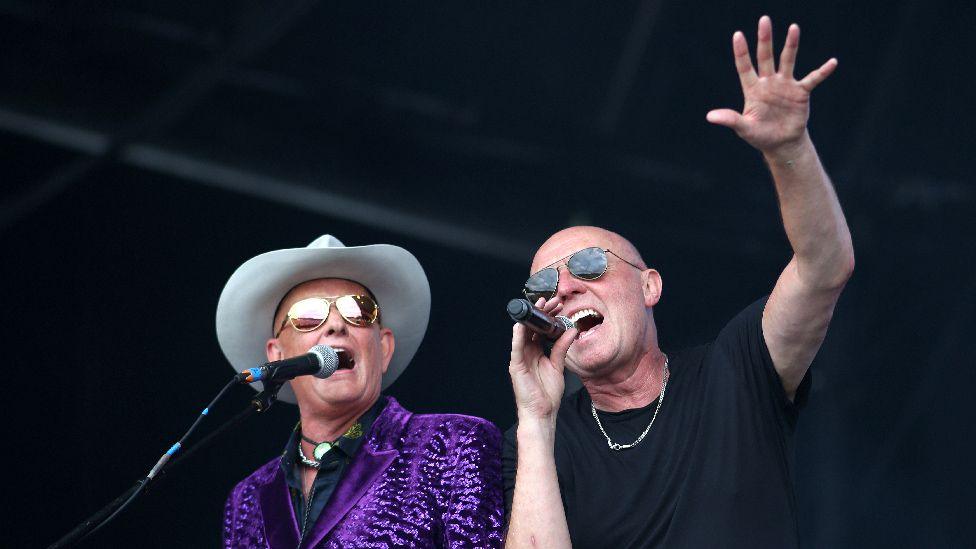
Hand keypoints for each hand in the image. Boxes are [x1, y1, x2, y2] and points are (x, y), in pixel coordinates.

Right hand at [508, 297, 577, 423]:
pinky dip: (518, 337)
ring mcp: (520, 358)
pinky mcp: (516, 366)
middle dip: (541, 313)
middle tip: (552, 301)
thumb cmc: (547, 393)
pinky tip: (521, 326)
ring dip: (531, 319)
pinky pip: (516, 349)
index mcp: (536, 352)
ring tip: (540, 306)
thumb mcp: (558, 366)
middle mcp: (526, 352)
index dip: (547, 316)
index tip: (557, 305)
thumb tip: (571, 330)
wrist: (542, 412)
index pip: (540, 329)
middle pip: (532, 328)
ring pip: (523, 334)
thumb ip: (562, 348)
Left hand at [706, 15, 836, 155]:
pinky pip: (813, 79)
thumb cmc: (760, 135)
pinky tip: (832, 63)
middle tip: (764, 20)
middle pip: (766, 57)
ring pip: (788, 60)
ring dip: (791, 45)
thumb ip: (730, 120)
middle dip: (765, 39)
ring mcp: (785, 85)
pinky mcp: (801, 92)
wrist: (782, 143)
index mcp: (753, 89)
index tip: (737, 34)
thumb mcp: (744, 128)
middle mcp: (768, 82)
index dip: (741, 52)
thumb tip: (709, 116)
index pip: (745, 67)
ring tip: (793, 28)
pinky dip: (822, 72)